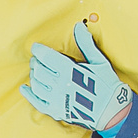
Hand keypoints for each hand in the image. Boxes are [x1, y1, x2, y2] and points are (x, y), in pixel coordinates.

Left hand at [22, 18, 132, 135]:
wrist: (111, 111)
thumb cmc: (106, 85)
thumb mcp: (99, 61)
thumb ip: (86, 43)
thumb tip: (79, 26)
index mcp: (69, 70)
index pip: (45, 56)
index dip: (38, 50)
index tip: (37, 48)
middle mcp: (59, 84)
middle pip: (38, 70)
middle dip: (36, 62)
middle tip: (37, 59)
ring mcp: (56, 99)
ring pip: (36, 84)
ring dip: (33, 75)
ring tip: (36, 70)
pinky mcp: (56, 111)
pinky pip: (37, 102)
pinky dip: (29, 94)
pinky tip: (25, 88)